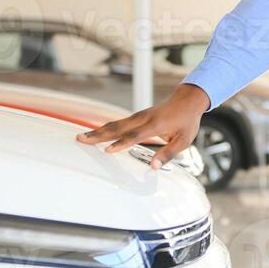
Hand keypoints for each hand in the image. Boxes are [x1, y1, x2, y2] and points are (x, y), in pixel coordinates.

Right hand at [76, 83, 210, 170]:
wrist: (187, 100)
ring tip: (82, 137)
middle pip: (118, 127)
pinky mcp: (137, 117)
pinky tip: (96, 133)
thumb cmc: (187, 121)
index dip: (122, 144)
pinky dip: (106, 128)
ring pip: (115, 124)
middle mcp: (144, 118)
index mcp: (156, 124)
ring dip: (98, 131)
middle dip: (99, 135)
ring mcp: (139, 116)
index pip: (135, 136)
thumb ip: (168, 154)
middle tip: (81, 140)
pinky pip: (119, 123)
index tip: (108, 150)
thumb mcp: (183, 141)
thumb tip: (154, 167)